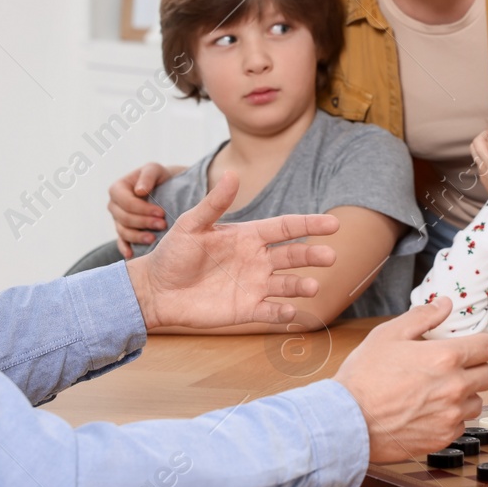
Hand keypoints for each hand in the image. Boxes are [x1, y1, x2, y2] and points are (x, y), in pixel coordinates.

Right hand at [108, 162, 185, 259]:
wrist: (165, 187)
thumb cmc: (158, 177)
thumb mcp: (154, 170)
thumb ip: (148, 177)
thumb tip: (139, 191)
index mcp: (117, 189)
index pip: (125, 202)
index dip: (142, 209)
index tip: (161, 213)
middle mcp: (114, 205)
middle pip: (124, 218)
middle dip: (143, 223)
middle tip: (163, 225)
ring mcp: (118, 220)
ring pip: (123, 231)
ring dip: (138, 237)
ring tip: (154, 239)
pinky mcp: (124, 231)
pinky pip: (121, 242)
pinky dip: (125, 248)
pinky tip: (131, 255)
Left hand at [124, 171, 339, 330]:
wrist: (156, 290)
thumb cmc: (172, 254)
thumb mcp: (191, 224)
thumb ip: (214, 203)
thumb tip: (232, 173)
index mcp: (248, 236)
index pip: (286, 227)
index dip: (309, 224)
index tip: (332, 224)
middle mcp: (257, 260)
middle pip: (294, 255)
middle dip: (313, 255)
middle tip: (330, 256)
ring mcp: (254, 286)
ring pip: (287, 284)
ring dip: (302, 285)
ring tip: (312, 286)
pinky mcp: (246, 310)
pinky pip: (271, 311)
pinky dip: (283, 312)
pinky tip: (290, 311)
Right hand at [333, 298, 487, 461]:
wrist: (348, 421)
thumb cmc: (364, 377)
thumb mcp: (388, 335)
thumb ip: (422, 317)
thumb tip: (444, 304)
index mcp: (446, 357)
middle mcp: (455, 387)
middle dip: (477, 368)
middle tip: (457, 367)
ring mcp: (451, 415)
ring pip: (476, 401)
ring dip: (466, 394)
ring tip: (439, 391)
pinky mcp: (443, 438)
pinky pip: (461, 424)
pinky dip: (452, 417)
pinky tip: (429, 411)